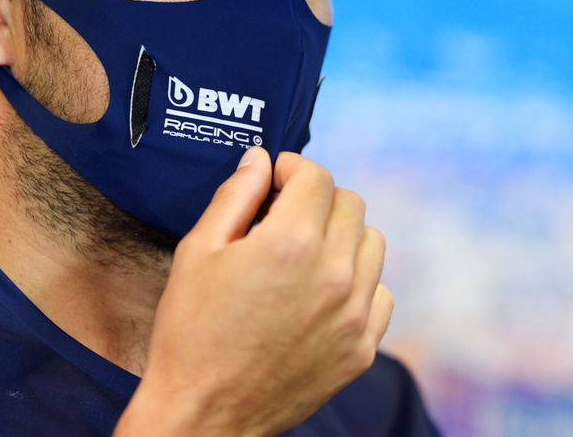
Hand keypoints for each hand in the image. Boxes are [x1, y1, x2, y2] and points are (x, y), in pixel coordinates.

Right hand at [114, 147, 392, 436]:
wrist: (205, 414)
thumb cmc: (191, 332)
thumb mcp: (198, 252)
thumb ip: (235, 196)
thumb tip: (259, 160)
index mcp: (290, 244)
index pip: (316, 176)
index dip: (291, 168)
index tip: (274, 179)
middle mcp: (334, 275)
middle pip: (351, 203)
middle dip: (317, 198)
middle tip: (284, 214)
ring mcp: (354, 315)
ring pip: (372, 243)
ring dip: (342, 236)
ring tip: (305, 253)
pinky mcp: (362, 349)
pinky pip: (381, 293)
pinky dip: (358, 283)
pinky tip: (321, 293)